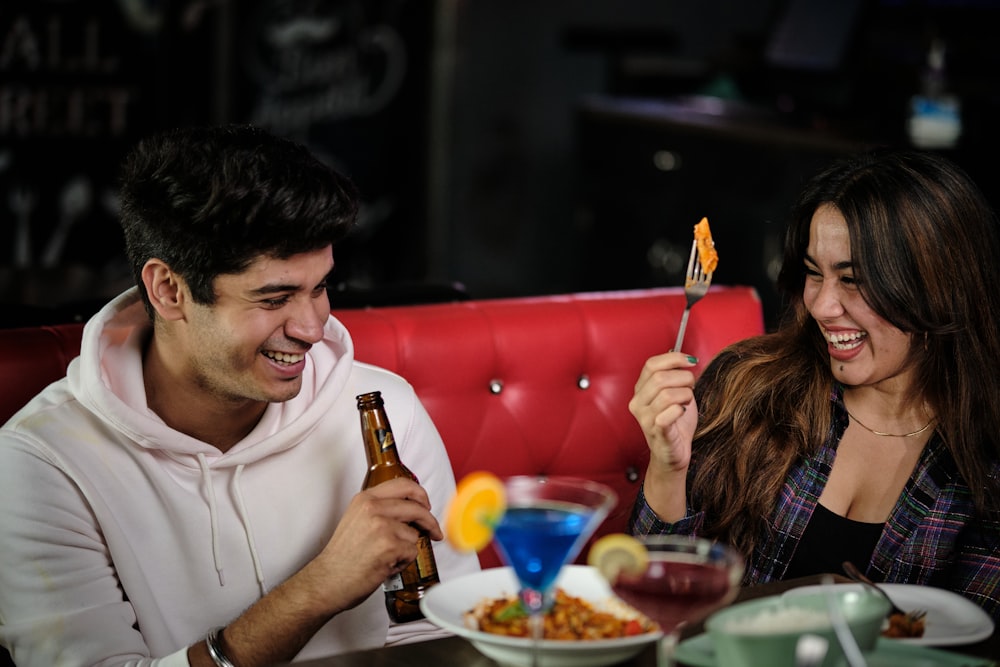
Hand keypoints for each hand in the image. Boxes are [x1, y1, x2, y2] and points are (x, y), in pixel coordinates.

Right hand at [311, 477, 442, 613]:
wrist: (327, 581)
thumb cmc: (342, 557)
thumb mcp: (356, 520)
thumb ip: (379, 510)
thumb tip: (409, 510)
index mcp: (365, 499)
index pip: (403, 485)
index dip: (420, 494)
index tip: (426, 505)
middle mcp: (373, 508)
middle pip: (417, 507)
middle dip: (430, 522)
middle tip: (434, 531)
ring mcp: (382, 526)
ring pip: (414, 534)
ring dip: (406, 549)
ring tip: (386, 557)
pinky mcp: (390, 546)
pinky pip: (412, 552)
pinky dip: (403, 562)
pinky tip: (386, 565)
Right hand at [628, 352, 698, 474]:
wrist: (674, 453)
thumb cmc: (676, 422)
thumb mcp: (673, 394)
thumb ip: (673, 376)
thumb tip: (679, 355)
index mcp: (640, 390)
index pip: (651, 365)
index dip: (673, 359)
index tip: (691, 361)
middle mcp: (638, 403)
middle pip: (660, 378)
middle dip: (684, 378)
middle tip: (692, 386)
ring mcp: (645, 419)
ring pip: (667, 395)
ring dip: (685, 395)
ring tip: (687, 401)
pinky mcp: (656, 433)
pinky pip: (669, 414)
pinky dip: (681, 409)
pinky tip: (683, 412)